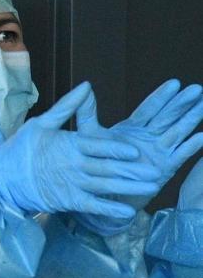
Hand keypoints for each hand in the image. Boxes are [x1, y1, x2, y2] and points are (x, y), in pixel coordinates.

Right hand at [0, 82, 160, 221]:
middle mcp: (74, 165)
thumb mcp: (41, 123)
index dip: (119, 149)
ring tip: (151, 187)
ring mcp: (72, 184)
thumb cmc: (20, 149)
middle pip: (108, 167)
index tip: (136, 152)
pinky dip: (110, 208)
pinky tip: (127, 210)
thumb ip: (67, 107)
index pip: (100, 146)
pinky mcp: (67, 200)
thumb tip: (87, 85)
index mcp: (69, 144)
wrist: (1, 179)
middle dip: (133, 170)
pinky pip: (93, 205)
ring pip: (106, 185)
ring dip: (129, 187)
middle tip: (155, 171)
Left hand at [68, 80, 202, 232]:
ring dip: (191, 119)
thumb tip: (85, 86)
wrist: (102, 194)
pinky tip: (201, 136)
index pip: (149, 109)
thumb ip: (87, 114)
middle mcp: (149, 137)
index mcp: (133, 128)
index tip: (174, 83)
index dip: (161, 97)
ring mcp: (159, 151)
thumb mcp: (89, 137)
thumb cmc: (95, 164)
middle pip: (168, 117)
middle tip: (197, 89)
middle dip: (182, 103)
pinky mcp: (165, 168)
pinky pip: (179, 155)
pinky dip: (190, 147)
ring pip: (177, 132)